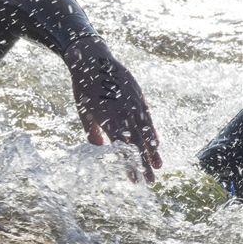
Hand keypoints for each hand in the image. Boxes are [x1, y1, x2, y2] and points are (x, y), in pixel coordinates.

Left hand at [64, 37, 162, 181]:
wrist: (93, 61)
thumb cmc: (84, 89)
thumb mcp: (84, 113)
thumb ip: (93, 133)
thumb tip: (101, 150)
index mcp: (108, 120)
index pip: (122, 150)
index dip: (129, 166)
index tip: (134, 180)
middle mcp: (124, 114)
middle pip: (137, 145)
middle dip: (144, 164)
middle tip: (151, 181)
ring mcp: (133, 105)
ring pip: (146, 132)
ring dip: (152, 151)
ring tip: (159, 165)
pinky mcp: (139, 97)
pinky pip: (148, 118)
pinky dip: (152, 132)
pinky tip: (156, 143)